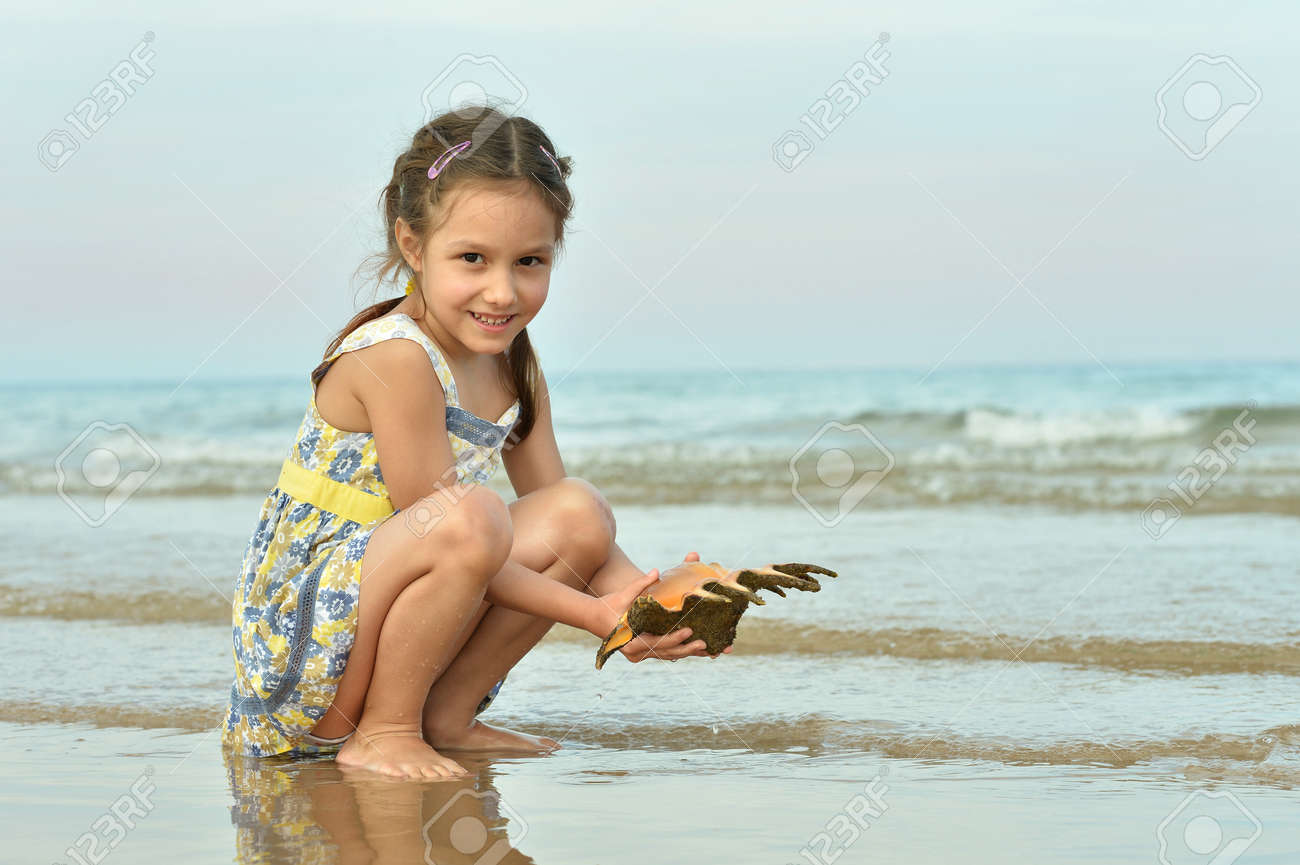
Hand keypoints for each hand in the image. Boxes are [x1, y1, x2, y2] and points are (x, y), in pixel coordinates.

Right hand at [601, 551, 733, 663]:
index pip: (656, 642)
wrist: (596, 618)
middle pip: (666, 653)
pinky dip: (681, 651)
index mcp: (631, 642)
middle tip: (704, 643)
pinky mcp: (647, 653)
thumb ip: (640, 585)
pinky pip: (666, 653)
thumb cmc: (610, 605)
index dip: (673, 638)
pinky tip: (698, 650)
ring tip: (708, 649)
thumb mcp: (623, 595)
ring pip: (668, 656)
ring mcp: (642, 655)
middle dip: (686, 649)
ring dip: (688, 652)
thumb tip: (656, 572)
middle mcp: (637, 653)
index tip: (688, 631)